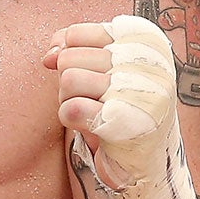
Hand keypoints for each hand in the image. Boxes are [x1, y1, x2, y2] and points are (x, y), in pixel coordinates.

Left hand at [48, 16, 199, 198]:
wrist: (149, 165)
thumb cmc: (124, 109)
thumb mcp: (107, 72)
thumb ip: (77, 52)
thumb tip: (48, 54)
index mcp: (151, 44)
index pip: (87, 32)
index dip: (66, 48)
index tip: (69, 66)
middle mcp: (150, 64)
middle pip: (72, 57)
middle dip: (68, 80)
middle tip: (89, 99)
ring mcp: (139, 93)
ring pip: (68, 80)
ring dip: (68, 100)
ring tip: (92, 113)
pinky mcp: (123, 122)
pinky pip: (70, 108)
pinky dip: (69, 118)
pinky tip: (87, 126)